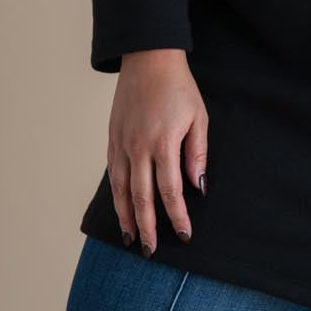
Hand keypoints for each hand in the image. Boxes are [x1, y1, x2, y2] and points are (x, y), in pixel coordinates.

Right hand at [107, 49, 207, 255]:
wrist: (148, 59)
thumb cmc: (178, 88)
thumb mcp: (198, 118)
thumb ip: (196, 154)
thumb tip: (197, 187)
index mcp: (163, 143)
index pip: (170, 191)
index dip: (177, 216)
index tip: (184, 234)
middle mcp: (138, 147)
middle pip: (142, 197)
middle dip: (147, 227)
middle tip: (150, 250)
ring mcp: (121, 144)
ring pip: (121, 190)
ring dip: (126, 217)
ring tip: (130, 238)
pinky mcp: (111, 139)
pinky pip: (112, 174)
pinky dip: (115, 195)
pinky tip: (120, 208)